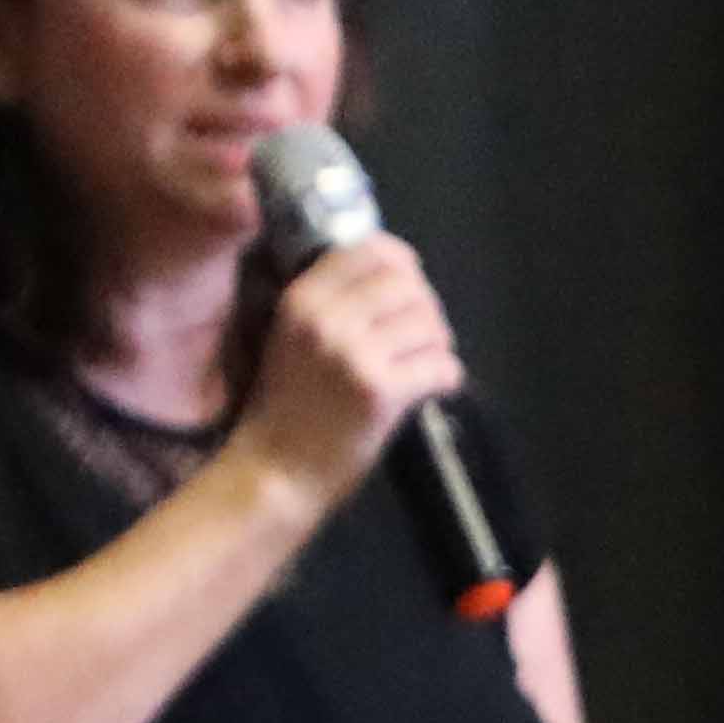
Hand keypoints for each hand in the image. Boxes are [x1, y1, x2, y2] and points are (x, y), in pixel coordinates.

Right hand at [237, 236, 467, 506]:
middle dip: (428, 307)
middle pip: (407, 285)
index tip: (413, 283)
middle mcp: (327, 320)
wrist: (277, 471)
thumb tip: (396, 277)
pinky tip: (435, 387)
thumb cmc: (286, 408)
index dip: (403, 264)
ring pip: (429, 324)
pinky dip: (447, 377)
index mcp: (301, 300)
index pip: (368, 251)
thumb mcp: (292, 339)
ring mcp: (355, 355)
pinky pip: (440, 367)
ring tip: (427, 362)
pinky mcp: (382, 391)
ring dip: (440, 344)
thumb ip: (332, 306)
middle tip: (426, 334)